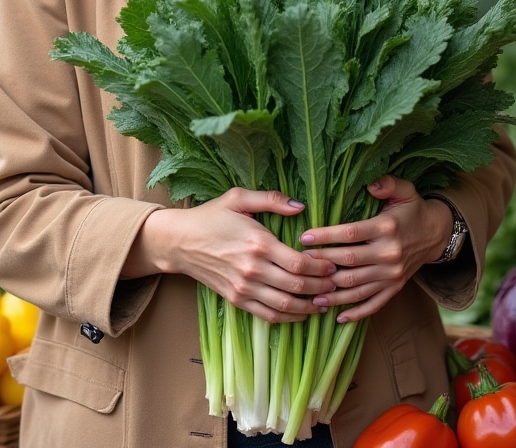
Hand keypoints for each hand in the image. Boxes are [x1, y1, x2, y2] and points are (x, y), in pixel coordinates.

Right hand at [131, 187, 337, 322]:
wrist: (179, 242)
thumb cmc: (211, 216)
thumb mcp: (238, 197)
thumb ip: (271, 199)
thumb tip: (301, 206)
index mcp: (258, 243)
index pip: (299, 263)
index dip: (321, 267)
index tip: (333, 265)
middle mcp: (253, 269)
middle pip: (297, 286)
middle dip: (321, 288)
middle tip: (335, 284)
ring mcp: (244, 288)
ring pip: (285, 305)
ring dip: (309, 307)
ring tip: (325, 303)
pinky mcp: (236, 300)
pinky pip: (267, 315)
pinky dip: (288, 318)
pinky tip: (300, 313)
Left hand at [296, 175, 452, 322]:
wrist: (435, 233)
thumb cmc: (412, 209)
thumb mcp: (403, 190)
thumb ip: (387, 183)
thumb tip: (370, 184)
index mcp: (387, 228)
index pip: (350, 233)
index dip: (326, 236)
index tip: (304, 237)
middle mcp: (389, 254)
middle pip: (349, 262)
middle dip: (322, 263)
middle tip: (299, 262)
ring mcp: (392, 275)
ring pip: (357, 287)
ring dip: (333, 293)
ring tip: (311, 294)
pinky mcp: (395, 288)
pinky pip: (374, 304)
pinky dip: (356, 313)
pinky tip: (338, 317)